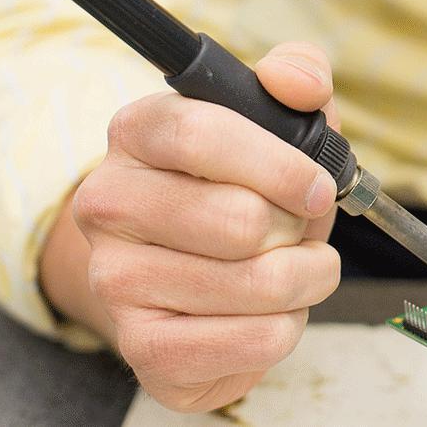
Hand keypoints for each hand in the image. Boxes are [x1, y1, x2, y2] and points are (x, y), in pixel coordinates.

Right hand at [71, 42, 341, 410]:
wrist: (194, 283)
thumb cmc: (244, 193)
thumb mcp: (276, 123)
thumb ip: (298, 77)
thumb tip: (300, 85)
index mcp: (137, 135)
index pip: (197, 134)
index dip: (278, 166)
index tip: (318, 188)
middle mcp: (107, 205)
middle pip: (238, 220)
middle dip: (298, 230)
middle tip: (297, 230)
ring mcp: (116, 281)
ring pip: (257, 284)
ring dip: (305, 279)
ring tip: (291, 269)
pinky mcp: (145, 348)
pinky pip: (256, 340)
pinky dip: (287, 327)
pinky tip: (268, 313)